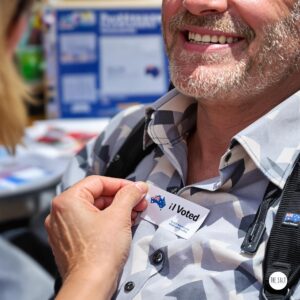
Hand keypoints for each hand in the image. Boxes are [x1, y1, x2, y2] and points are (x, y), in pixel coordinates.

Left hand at [45, 175, 147, 298]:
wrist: (91, 285)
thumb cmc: (99, 254)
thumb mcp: (119, 216)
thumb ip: (129, 195)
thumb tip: (138, 187)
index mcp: (67, 201)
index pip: (98, 182)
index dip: (121, 184)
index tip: (136, 189)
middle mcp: (60, 213)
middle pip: (96, 196)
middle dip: (121, 198)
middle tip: (138, 202)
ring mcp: (64, 228)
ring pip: (94, 210)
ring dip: (116, 210)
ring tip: (134, 214)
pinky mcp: (70, 241)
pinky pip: (90, 223)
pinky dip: (107, 221)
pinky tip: (122, 224)